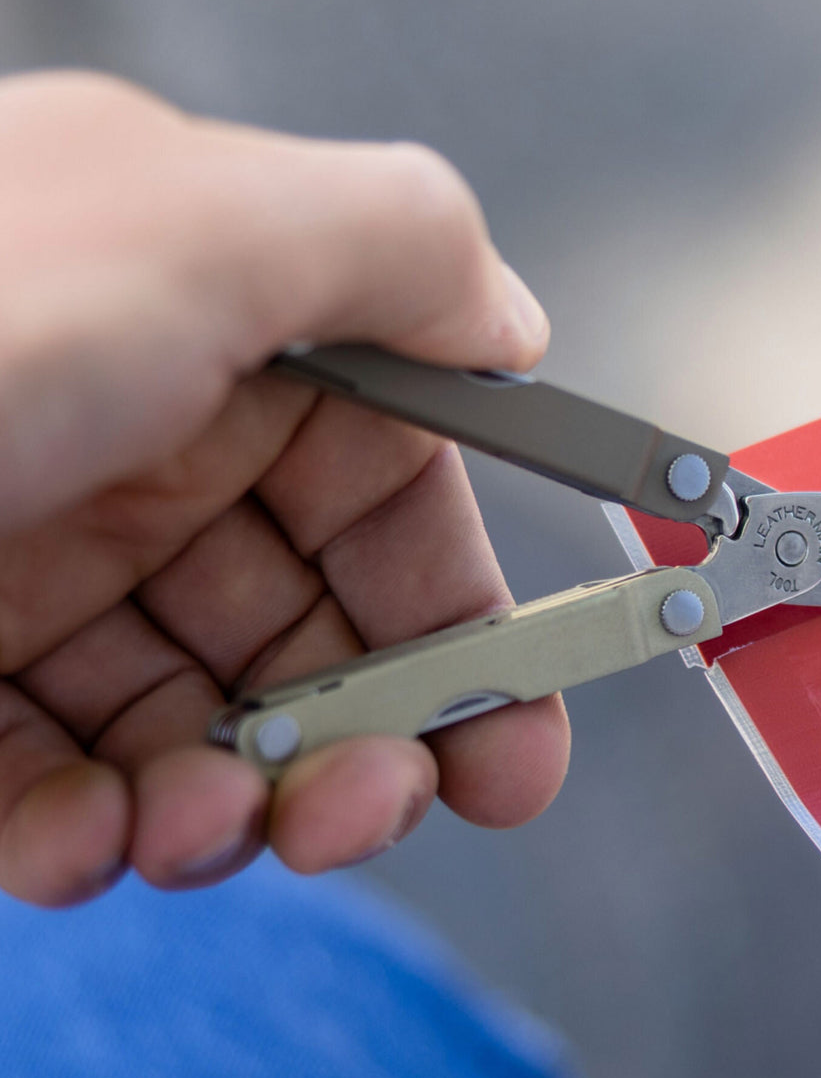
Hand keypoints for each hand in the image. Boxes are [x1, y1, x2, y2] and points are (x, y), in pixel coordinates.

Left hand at [0, 72, 570, 905]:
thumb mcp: (178, 233)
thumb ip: (391, 248)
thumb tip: (514, 323)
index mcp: (207, 344)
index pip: (395, 497)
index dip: (468, 618)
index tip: (516, 739)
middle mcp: (132, 455)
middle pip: (313, 630)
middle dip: (369, 740)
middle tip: (379, 813)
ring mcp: (39, 579)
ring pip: (205, 724)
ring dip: (237, 805)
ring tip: (210, 837)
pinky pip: (63, 786)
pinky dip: (90, 835)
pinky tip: (71, 844)